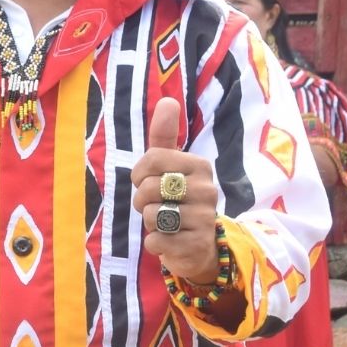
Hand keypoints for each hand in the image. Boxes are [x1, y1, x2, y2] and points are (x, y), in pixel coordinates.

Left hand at [130, 98, 221, 282]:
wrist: (200, 246)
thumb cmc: (179, 200)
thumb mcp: (171, 167)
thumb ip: (166, 136)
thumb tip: (168, 100)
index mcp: (200, 166)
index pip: (152, 158)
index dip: (140, 173)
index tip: (148, 181)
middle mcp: (207, 190)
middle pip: (149, 187)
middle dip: (142, 200)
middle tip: (156, 205)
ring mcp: (204, 219)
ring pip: (151, 214)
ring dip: (148, 221)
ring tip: (164, 223)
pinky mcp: (195, 245)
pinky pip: (156, 240)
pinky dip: (154, 243)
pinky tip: (168, 240)